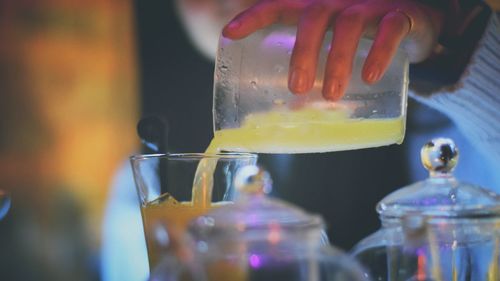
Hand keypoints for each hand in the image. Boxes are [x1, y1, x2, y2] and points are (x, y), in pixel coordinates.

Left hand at [223, 0, 443, 99]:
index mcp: (316, 6)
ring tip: (330, 94)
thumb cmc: (362, 37)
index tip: (230, 34)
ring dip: (337, 60)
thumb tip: (292, 110)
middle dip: (302, 52)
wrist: (414, 22)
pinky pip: (389, 29)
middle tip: (297, 88)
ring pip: (349, 24)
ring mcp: (370, 4)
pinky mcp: (400, 14)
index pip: (279, 4)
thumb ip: (315, 68)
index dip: (253, 16)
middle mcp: (339, 0)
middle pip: (314, 16)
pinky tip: (369, 76)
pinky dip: (378, 52)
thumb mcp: (332, 44)